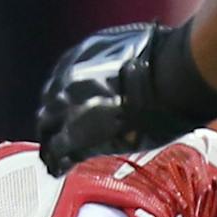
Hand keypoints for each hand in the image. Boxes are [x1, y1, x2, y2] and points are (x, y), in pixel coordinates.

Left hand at [36, 21, 216, 172]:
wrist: (169, 80)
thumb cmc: (162, 61)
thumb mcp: (128, 47)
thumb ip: (112, 61)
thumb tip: (120, 70)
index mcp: (76, 59)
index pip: (59, 85)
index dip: (65, 100)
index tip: (69, 109)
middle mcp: (64, 83)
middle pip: (50, 108)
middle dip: (54, 121)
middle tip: (60, 134)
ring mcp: (67, 110)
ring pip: (48, 131)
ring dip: (52, 143)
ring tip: (54, 157)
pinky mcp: (75, 136)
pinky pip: (57, 152)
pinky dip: (57, 162)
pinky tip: (60, 169)